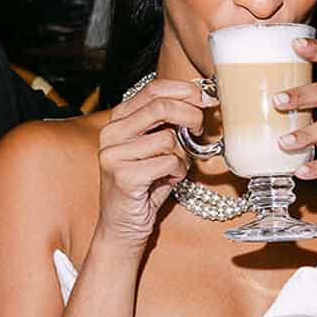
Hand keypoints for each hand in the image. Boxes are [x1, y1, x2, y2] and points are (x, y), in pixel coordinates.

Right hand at [94, 80, 204, 248]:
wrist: (122, 227)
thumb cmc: (145, 187)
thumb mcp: (156, 148)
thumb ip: (169, 124)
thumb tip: (201, 101)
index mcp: (118, 121)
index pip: (153, 88)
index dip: (184, 90)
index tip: (205, 99)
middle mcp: (111, 134)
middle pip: (161, 106)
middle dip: (190, 115)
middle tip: (200, 128)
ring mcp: (114, 155)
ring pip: (168, 139)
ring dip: (181, 156)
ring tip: (173, 168)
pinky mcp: (124, 176)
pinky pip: (168, 163)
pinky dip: (177, 173)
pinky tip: (167, 181)